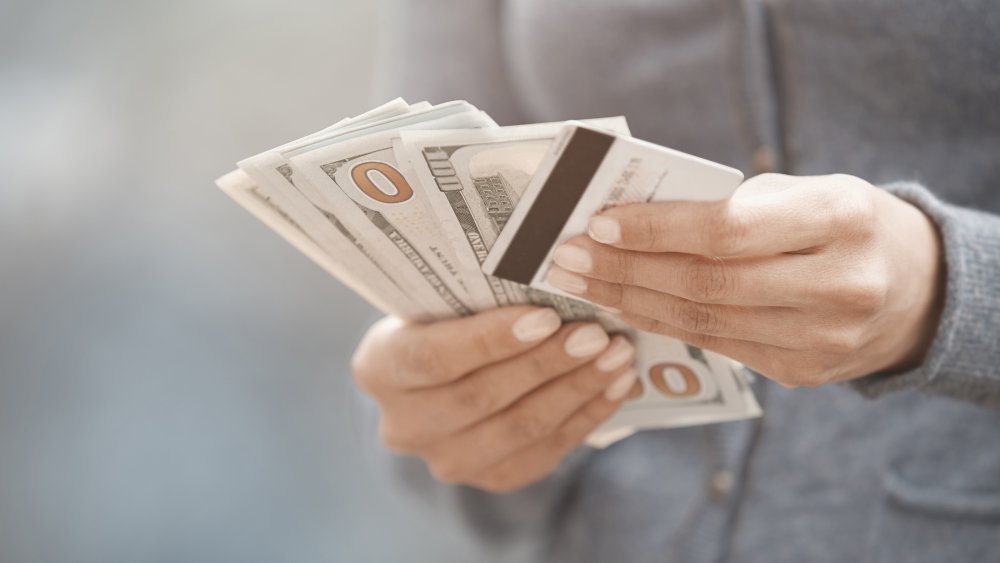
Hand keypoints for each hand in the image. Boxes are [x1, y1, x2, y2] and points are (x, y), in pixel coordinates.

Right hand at [351, 306, 638, 491]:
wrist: (443, 375)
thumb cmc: (446, 318)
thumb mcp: (441, 300)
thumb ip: (476, 296)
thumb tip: (552, 272)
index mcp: (380, 368)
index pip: (434, 357)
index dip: (491, 340)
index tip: (545, 316)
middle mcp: (404, 424)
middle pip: (483, 396)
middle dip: (547, 363)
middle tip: (596, 333)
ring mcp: (447, 459)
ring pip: (521, 428)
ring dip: (577, 389)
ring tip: (616, 355)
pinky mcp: (491, 478)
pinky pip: (547, 450)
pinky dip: (587, 416)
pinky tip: (617, 386)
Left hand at [546, 173, 944, 386]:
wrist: (915, 289)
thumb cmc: (841, 223)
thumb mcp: (805, 190)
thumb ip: (732, 205)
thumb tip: (631, 221)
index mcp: (842, 218)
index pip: (728, 229)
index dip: (656, 230)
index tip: (598, 223)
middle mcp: (840, 284)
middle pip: (708, 283)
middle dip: (626, 270)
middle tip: (566, 258)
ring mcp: (823, 338)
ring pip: (704, 324)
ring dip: (631, 303)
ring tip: (580, 284)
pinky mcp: (803, 373)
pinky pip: (716, 346)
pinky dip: (662, 325)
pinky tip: (623, 308)